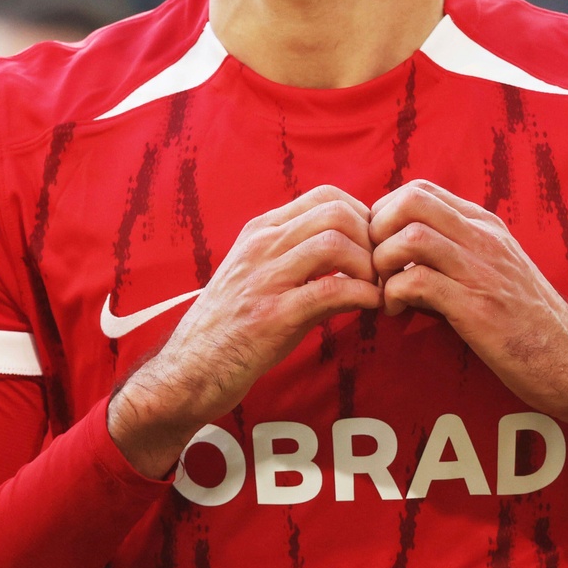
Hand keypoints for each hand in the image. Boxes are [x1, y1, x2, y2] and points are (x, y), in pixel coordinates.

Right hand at [108, 186, 382, 477]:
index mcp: (260, 232)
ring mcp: (264, 279)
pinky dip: (362, 296)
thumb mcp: (260, 279)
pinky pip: (330, 290)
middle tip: (382, 271)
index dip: (363, 216)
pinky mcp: (271, 317)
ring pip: (335, 243)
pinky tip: (370, 308)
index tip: (374, 248)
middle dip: (372, 240)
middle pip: (337, 212)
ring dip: (369, 267)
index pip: (326, 195)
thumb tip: (357, 257)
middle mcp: (261, 246)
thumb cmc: (229, 329)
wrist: (185, 372)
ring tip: (377, 291)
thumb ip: (301, 261)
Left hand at [370, 180, 567, 431]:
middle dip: (377, 230)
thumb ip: (453, 255)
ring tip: (386, 291)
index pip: (420, 190)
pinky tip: (398, 313)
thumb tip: (399, 259)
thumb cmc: (526, 322)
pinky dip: (395, 296)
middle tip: (375, 265)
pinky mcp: (478, 308)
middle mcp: (484, 239)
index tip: (380, 248)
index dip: (385, 213)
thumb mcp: (493, 271)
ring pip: (410, 237)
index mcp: (485, 226)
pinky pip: (418, 282)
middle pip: (410, 201)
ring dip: (384, 264)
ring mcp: (483, 271)